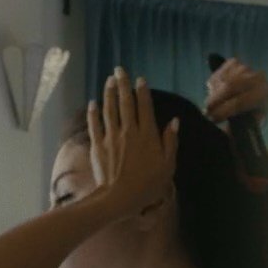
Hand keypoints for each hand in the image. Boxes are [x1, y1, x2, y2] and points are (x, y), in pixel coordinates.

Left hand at [87, 66, 178, 215]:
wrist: (119, 198)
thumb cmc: (147, 185)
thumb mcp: (167, 166)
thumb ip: (170, 142)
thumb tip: (174, 121)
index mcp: (147, 135)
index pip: (145, 107)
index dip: (142, 91)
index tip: (140, 79)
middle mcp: (129, 131)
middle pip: (126, 102)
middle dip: (123, 84)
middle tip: (120, 70)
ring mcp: (112, 137)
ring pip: (110, 109)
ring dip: (109, 93)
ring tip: (109, 80)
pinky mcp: (98, 146)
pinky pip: (95, 125)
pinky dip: (93, 113)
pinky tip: (93, 103)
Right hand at [204, 57, 267, 122]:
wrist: (258, 97)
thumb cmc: (252, 114)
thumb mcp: (249, 124)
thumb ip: (238, 128)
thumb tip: (225, 134)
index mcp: (263, 95)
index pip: (240, 101)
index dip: (224, 111)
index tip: (213, 119)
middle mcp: (257, 78)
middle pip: (230, 86)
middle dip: (215, 100)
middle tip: (207, 112)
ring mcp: (246, 68)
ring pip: (223, 79)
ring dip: (213, 93)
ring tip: (212, 105)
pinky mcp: (235, 63)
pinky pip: (219, 72)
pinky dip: (213, 83)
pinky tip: (215, 92)